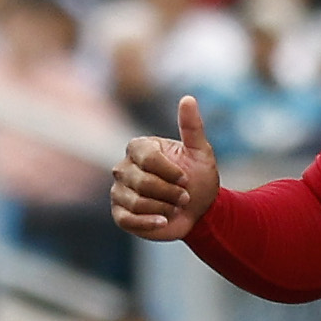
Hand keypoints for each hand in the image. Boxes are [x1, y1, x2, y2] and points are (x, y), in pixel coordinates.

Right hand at [111, 95, 221, 240]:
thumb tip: (188, 98)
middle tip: (185, 196)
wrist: (199, 211)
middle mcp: (124, 167)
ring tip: (175, 207)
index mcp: (139, 147)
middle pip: (142, 182)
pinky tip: (164, 221)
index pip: (147, 158)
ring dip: (164, 207)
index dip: (170, 172)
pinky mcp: (120, 213)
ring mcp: (119, 191)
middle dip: (170, 192)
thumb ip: (192, 127)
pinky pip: (128, 219)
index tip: (186, 179)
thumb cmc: (198, 178)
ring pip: (137, 202)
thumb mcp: (200, 152)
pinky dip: (149, 222)